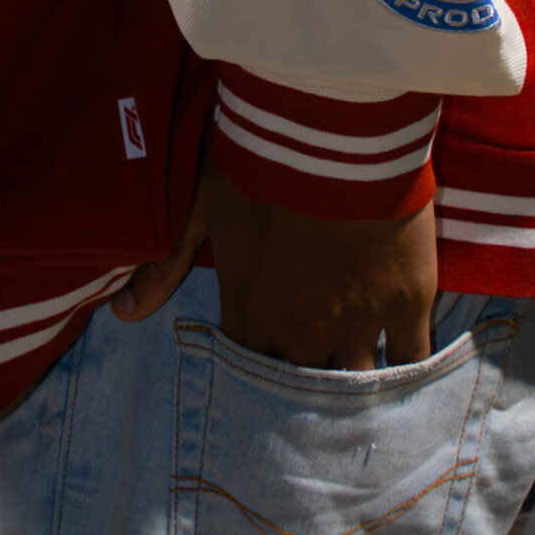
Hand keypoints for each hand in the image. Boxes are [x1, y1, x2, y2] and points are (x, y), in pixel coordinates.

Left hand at [111, 149, 436, 368]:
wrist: (331, 131)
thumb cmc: (258, 164)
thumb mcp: (199, 207)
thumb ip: (164, 265)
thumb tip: (121, 315)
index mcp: (252, 316)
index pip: (250, 374)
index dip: (256, 381)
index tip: (263, 380)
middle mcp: (304, 334)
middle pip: (305, 389)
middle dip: (307, 398)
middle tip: (315, 398)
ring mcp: (360, 321)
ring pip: (360, 383)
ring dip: (358, 392)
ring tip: (364, 403)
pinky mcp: (407, 299)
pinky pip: (413, 356)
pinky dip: (412, 370)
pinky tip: (412, 380)